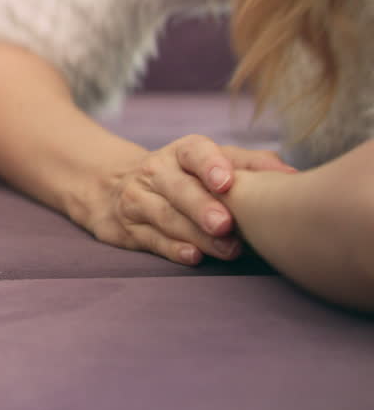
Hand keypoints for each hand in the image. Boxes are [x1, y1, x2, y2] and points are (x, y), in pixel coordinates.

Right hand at [79, 135, 294, 264]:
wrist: (116, 186)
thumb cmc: (185, 176)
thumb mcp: (212, 162)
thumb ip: (251, 165)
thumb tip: (293, 178)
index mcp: (181, 153)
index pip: (194, 153)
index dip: (210, 165)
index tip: (226, 182)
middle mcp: (155, 172)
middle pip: (177, 188)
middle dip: (201, 206)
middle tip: (226, 224)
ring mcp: (138, 199)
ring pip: (165, 216)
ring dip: (196, 234)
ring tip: (227, 249)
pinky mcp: (129, 228)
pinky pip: (151, 239)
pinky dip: (172, 249)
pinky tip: (193, 256)